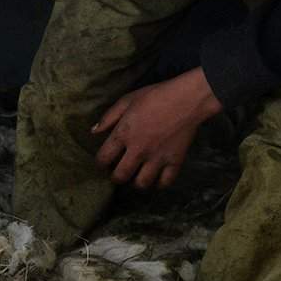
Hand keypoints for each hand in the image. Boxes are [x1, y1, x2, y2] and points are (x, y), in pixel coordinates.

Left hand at [92, 70, 220, 188]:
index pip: (104, 158)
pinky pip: (165, 182)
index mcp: (124, 134)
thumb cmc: (155, 96)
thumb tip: (94, 132)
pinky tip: (157, 178)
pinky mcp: (175, 162)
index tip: (103, 163)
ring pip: (142, 183)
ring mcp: (157, 158)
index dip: (100, 163)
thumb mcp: (127, 100)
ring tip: (137, 176)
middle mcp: (138, 150)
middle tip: (119, 172)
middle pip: (120, 176)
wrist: (186, 99)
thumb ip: (109, 117)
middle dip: (116, 177)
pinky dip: (160, 184)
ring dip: (137, 182)